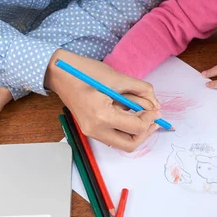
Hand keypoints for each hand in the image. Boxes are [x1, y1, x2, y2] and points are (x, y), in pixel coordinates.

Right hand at [45, 50, 161, 151]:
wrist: (60, 74)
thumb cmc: (85, 72)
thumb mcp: (117, 78)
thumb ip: (141, 91)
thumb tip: (156, 106)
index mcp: (102, 116)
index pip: (136, 127)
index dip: (150, 119)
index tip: (156, 110)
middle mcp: (95, 129)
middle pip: (129, 144)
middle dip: (144, 133)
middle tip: (152, 120)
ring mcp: (91, 132)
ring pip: (121, 143)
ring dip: (135, 132)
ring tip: (141, 115)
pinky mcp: (89, 130)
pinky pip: (113, 136)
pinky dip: (124, 129)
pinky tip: (128, 115)